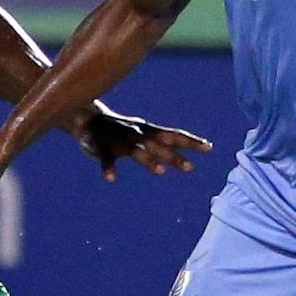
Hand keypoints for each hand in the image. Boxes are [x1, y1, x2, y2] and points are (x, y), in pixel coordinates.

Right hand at [71, 106, 212, 181]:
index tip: (209, 148)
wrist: (86, 117)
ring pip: (137, 151)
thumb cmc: (121, 129)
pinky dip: (108, 168)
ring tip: (161, 171)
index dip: (191, 142)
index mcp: (148, 132)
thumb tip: (186, 157)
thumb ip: (162, 147)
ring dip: (148, 160)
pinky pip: (106, 158)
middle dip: (175, 156)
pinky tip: (111, 179)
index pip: (174, 136)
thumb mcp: (144, 136)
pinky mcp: (102, 146)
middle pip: (160, 145)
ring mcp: (121, 140)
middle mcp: (138, 135)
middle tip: (190, 168)